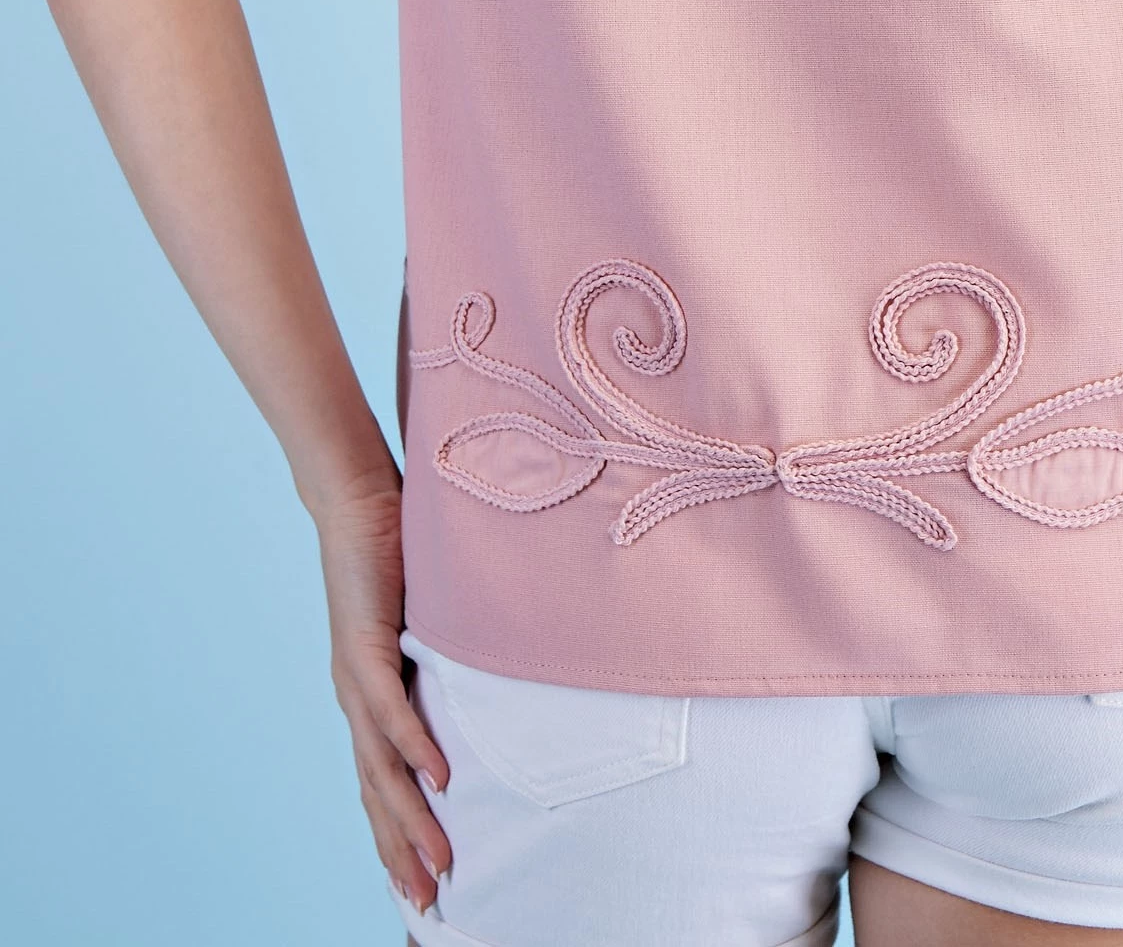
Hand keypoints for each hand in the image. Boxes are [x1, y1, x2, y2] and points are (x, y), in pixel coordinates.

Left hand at [314, 474, 450, 918]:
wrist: (353, 502)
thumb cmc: (393, 558)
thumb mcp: (425, 625)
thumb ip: (443, 659)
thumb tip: (484, 682)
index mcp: (368, 700)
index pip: (381, 785)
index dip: (397, 838)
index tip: (422, 886)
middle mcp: (356, 700)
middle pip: (378, 794)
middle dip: (403, 852)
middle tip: (429, 903)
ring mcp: (356, 678)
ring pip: (382, 767)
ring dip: (410, 818)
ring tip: (439, 860)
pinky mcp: (364, 647)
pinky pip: (390, 709)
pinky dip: (412, 747)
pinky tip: (436, 778)